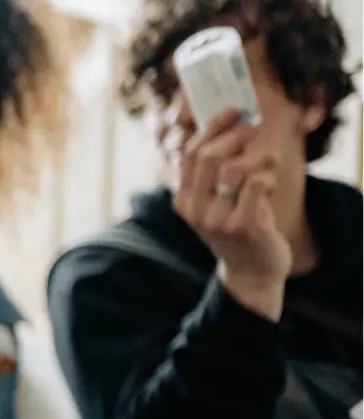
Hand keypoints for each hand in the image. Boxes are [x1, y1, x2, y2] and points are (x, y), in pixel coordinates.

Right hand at [173, 107, 288, 318]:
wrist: (251, 271)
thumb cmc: (237, 227)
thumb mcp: (217, 201)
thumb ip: (215, 172)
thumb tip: (229, 125)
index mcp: (183, 200)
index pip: (190, 153)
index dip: (213, 127)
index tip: (233, 111)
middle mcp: (194, 210)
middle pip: (209, 156)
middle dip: (237, 135)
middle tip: (256, 130)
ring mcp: (216, 220)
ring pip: (234, 168)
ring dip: (258, 156)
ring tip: (270, 161)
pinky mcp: (242, 227)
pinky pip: (256, 184)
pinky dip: (267, 177)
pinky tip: (269, 186)